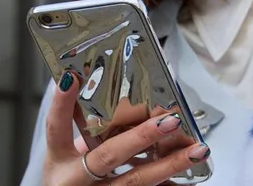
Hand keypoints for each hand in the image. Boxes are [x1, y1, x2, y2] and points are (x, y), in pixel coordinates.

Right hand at [43, 71, 209, 185]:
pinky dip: (171, 184)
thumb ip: (86, 129)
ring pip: (136, 181)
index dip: (62, 104)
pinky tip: (192, 174)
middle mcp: (77, 180)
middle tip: (169, 120)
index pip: (56, 129)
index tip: (72, 78)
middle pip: (109, 155)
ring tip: (196, 150)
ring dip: (169, 164)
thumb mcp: (65, 155)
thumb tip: (113, 94)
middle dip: (141, 136)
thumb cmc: (69, 177)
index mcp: (59, 161)